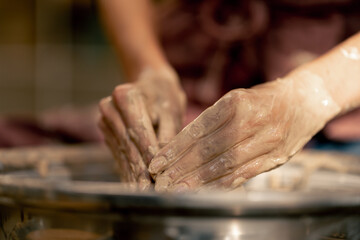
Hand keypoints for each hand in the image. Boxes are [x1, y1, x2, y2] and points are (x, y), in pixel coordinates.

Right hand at [99, 68, 185, 188]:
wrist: (151, 87)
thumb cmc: (165, 98)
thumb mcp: (171, 111)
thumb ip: (167, 135)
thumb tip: (162, 163)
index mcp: (126, 96)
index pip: (138, 130)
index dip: (148, 154)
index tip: (156, 174)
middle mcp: (110, 108)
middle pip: (128, 143)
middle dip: (140, 169)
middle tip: (149, 191)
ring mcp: (105, 121)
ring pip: (123, 152)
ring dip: (133, 174)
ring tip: (142, 193)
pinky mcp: (107, 133)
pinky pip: (119, 154)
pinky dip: (128, 170)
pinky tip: (135, 185)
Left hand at [149, 71, 339, 191]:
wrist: (305, 101)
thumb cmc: (263, 100)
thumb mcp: (237, 98)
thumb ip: (212, 120)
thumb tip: (181, 145)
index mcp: (237, 102)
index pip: (199, 129)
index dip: (176, 148)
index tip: (158, 162)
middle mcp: (251, 121)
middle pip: (209, 149)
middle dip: (182, 167)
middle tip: (161, 180)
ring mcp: (266, 141)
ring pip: (225, 165)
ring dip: (198, 180)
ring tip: (177, 189)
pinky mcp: (275, 158)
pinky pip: (243, 175)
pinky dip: (221, 185)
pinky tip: (203, 191)